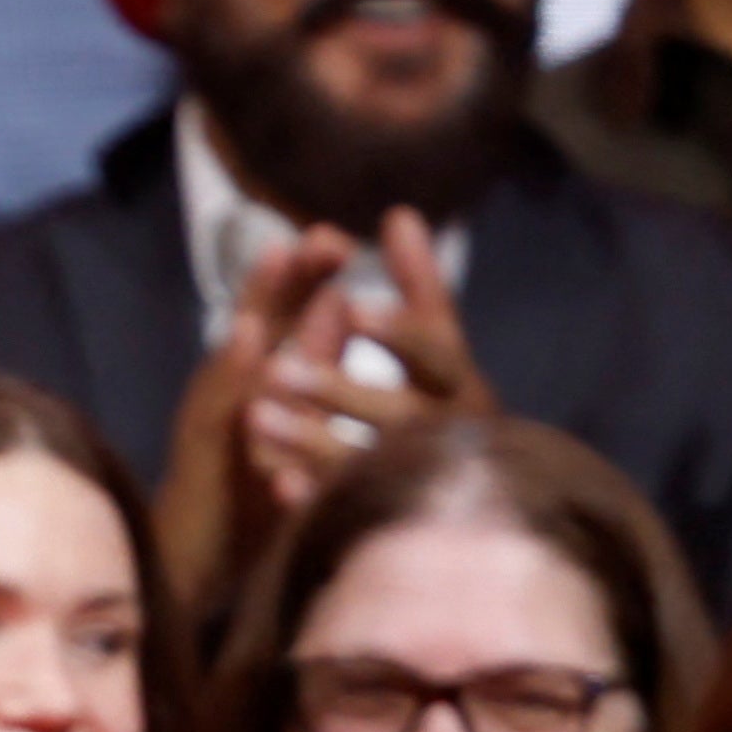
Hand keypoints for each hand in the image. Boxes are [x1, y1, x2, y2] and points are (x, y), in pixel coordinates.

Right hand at [153, 230, 348, 607]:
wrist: (194, 567)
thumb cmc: (249, 498)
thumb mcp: (295, 421)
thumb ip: (314, 362)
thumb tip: (342, 302)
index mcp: (257, 382)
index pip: (286, 317)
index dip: (309, 276)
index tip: (342, 237)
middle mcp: (229, 390)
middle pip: (260, 316)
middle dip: (289, 272)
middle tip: (321, 232)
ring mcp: (212, 418)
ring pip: (237, 350)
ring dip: (256, 300)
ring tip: (276, 253)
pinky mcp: (203, 452)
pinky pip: (221, 405)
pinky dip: (233, 366)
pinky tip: (248, 335)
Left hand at [246, 209, 491, 512]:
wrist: (475, 494)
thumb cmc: (446, 397)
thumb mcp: (436, 343)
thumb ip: (421, 284)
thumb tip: (397, 212)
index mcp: (462, 385)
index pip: (436, 354)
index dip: (398, 334)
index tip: (354, 309)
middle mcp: (451, 436)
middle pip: (400, 414)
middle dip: (339, 390)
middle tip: (279, 370)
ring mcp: (421, 483)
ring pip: (365, 464)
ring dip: (312, 441)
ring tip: (255, 419)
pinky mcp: (390, 519)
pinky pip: (349, 513)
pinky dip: (315, 498)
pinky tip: (277, 485)